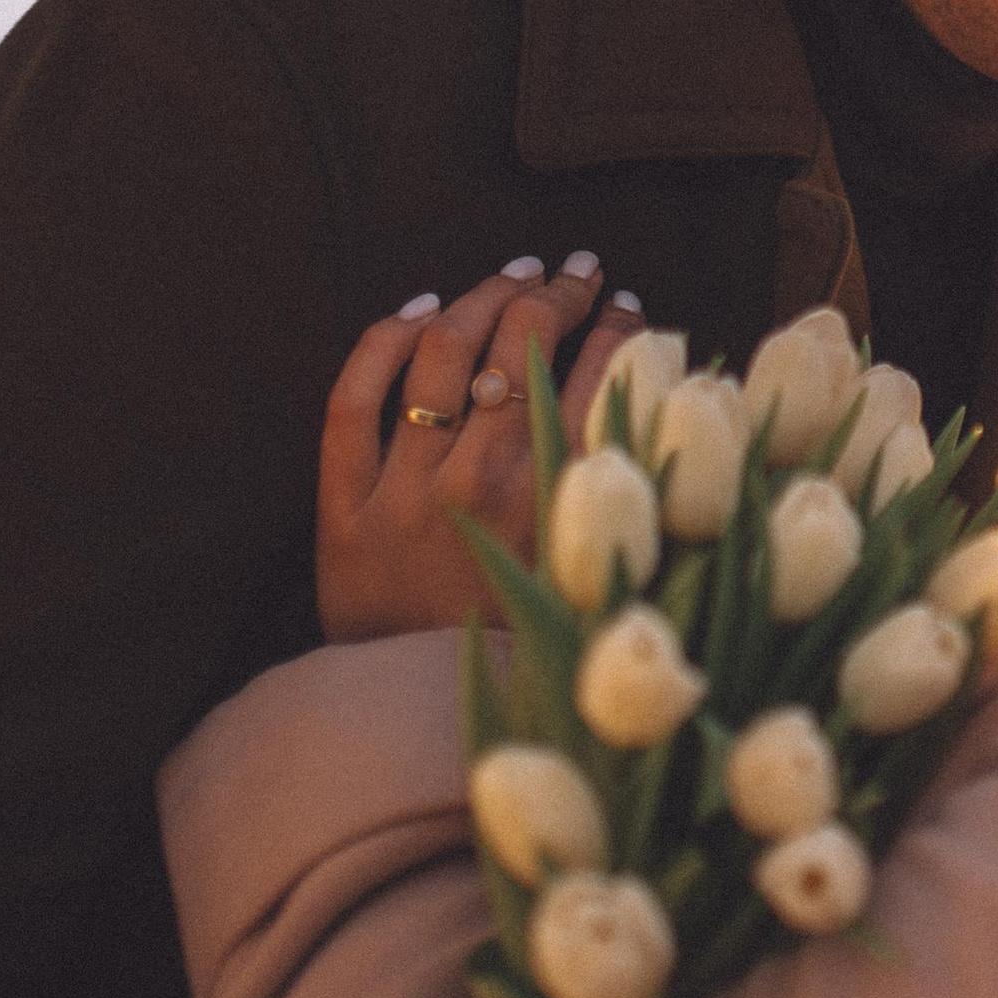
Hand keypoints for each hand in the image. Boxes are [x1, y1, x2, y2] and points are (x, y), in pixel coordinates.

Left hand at [317, 256, 639, 639]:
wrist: (423, 726)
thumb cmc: (525, 652)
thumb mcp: (590, 573)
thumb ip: (616, 494)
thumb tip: (656, 409)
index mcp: (554, 500)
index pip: (595, 374)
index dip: (619, 326)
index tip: (630, 305)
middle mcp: (480, 481)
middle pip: (520, 343)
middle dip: (557, 291)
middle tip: (578, 271)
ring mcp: (403, 489)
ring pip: (441, 351)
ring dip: (483, 296)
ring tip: (513, 275)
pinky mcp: (341, 506)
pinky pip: (352, 399)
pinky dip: (383, 341)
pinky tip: (418, 310)